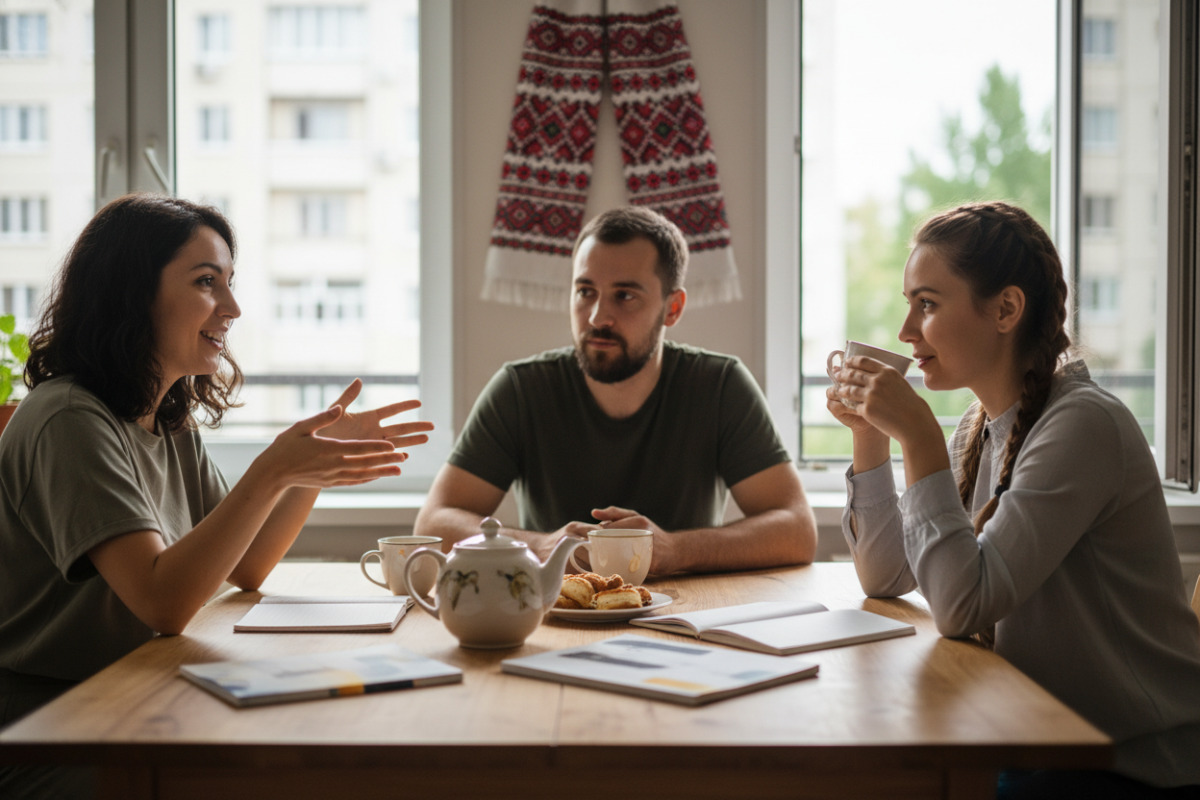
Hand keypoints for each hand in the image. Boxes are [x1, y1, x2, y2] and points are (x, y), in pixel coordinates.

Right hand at [253, 404, 406, 491]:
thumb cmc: (285, 447)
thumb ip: (323, 417)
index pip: (359, 449)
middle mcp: (334, 466)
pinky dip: (368, 479)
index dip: (377, 448)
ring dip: (381, 472)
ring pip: (362, 475)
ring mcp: (332, 477)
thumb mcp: (302, 427)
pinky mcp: (330, 483)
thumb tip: (339, 408)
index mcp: (329, 450)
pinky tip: (377, 476)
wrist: (272, 473)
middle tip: (404, 457)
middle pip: (365, 463)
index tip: (393, 446)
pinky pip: (353, 482)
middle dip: (386, 460)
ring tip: (399, 470)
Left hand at [320, 379, 434, 449]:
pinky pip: (385, 457)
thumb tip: (359, 381)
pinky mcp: (367, 457)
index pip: (391, 410)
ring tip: (426, 439)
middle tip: (432, 426)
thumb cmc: (321, 429)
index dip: (404, 406)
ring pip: (396, 443)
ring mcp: (372, 445)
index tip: (419, 403)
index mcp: (368, 418)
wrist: (313, 451)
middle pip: (399, 428)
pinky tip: (404, 457)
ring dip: (411, 442)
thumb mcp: (334, 410)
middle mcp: (373, 431)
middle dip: (416, 427)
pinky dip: (394, 457)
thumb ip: (347, 397)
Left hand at [589, 506, 674, 576]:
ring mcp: (648, 549)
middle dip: (602, 549)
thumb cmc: (651, 532)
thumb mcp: (635, 517)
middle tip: (597, 553)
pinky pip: (631, 569)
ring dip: (610, 561)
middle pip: (613, 543)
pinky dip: (621, 571)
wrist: (675, 551)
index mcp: (638, 521)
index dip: (597, 536)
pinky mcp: (652, 565)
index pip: (609, 528)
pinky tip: (616, 571)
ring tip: (605, 562)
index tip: (592, 541)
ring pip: (621, 557)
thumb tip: (594, 512)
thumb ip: (615, 513)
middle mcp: (643, 533)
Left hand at [832, 356, 936, 446]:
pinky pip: (853, 405)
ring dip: (842, 389)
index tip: (847, 362)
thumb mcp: (899, 383)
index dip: (852, 361)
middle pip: (853, 374)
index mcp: (887, 372)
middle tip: (837, 375)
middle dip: (843, 374)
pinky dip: (849, 404)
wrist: (914, 423)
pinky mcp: (867, 409)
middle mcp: (877, 381)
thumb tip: (870, 373)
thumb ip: (885, 377)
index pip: (863, 361)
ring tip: (839, 390)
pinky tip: (846, 404)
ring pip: (849, 390)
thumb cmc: (910, 404)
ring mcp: (871, 395)